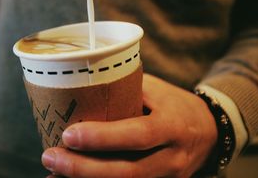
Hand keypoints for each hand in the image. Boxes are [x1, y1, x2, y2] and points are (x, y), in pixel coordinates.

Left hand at [41, 73, 217, 177]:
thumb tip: (81, 88)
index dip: (102, 138)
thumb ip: (123, 91)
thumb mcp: (154, 89)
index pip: (137, 135)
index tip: (68, 134)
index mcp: (171, 126)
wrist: (208, 130)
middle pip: (127, 171)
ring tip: (53, 173)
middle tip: (50, 157)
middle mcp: (171, 158)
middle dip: (83, 169)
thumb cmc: (173, 104)